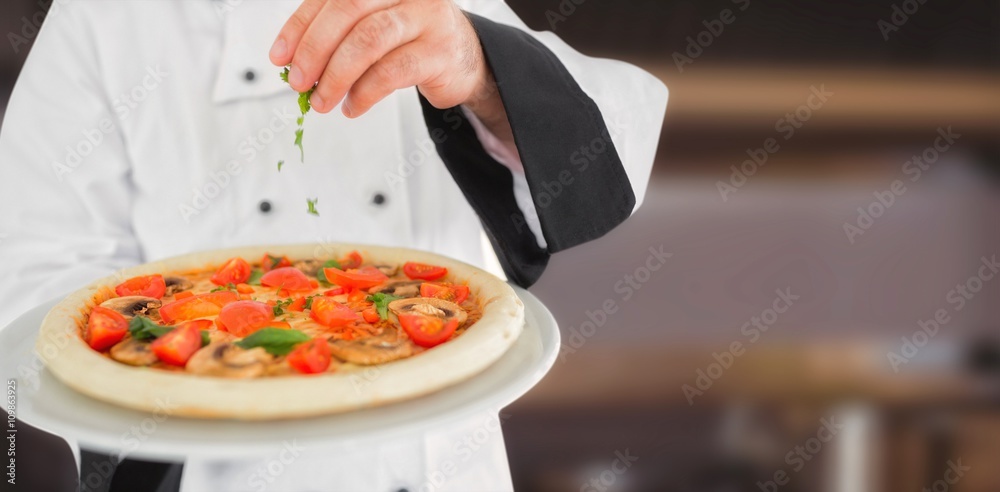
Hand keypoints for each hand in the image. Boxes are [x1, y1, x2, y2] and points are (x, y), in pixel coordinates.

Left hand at [270, 0, 492, 117]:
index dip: (300, 27)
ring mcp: (426, 17)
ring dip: (337, 75)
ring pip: (369, 40)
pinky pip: (391, 72)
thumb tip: (294, 65)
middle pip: (348, 11)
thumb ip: (337, 37)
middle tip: (299, 82)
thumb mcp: (371, 28)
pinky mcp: (440, 51)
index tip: (280, 57)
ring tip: (322, 100)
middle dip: (315, 50)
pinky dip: (364, 93)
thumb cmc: (410, 42)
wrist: (465, 59)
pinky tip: (352, 106)